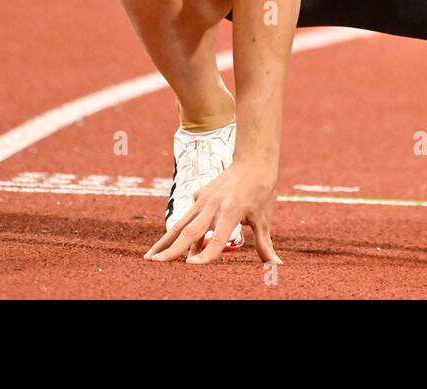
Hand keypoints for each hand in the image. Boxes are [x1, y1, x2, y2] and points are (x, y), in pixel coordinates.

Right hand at [144, 160, 281, 264]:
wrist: (254, 160)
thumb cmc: (261, 190)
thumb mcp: (264, 219)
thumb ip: (265, 245)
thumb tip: (277, 265)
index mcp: (231, 212)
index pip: (218, 239)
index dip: (206, 254)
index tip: (192, 267)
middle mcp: (213, 206)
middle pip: (189, 232)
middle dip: (171, 250)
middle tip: (155, 264)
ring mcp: (203, 200)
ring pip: (181, 224)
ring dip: (165, 241)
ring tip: (149, 257)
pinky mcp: (199, 195)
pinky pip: (188, 216)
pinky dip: (179, 231)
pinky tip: (169, 242)